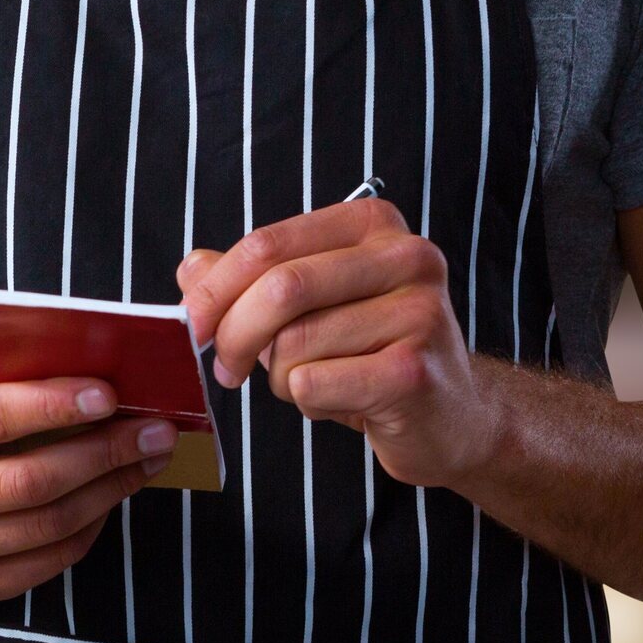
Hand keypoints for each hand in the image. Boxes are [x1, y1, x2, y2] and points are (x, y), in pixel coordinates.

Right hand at [0, 338, 176, 603]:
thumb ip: (1, 358)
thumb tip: (48, 341)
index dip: (54, 405)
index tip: (110, 395)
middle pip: (28, 481)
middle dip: (103, 453)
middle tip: (156, 430)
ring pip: (48, 525)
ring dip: (112, 488)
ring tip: (150, 457)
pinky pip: (51, 560)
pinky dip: (95, 525)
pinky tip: (115, 491)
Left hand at [177, 196, 488, 489]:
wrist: (451, 418)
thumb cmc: (372, 355)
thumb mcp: (310, 307)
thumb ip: (251, 281)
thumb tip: (191, 269)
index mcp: (373, 224)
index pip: (269, 243)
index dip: (216, 287)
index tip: (191, 324)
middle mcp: (405, 255)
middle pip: (281, 287)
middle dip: (235, 334)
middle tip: (224, 369)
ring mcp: (418, 311)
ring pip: (294, 343)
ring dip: (282, 377)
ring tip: (319, 381)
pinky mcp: (415, 371)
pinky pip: (315, 383)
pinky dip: (309, 402)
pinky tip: (344, 401)